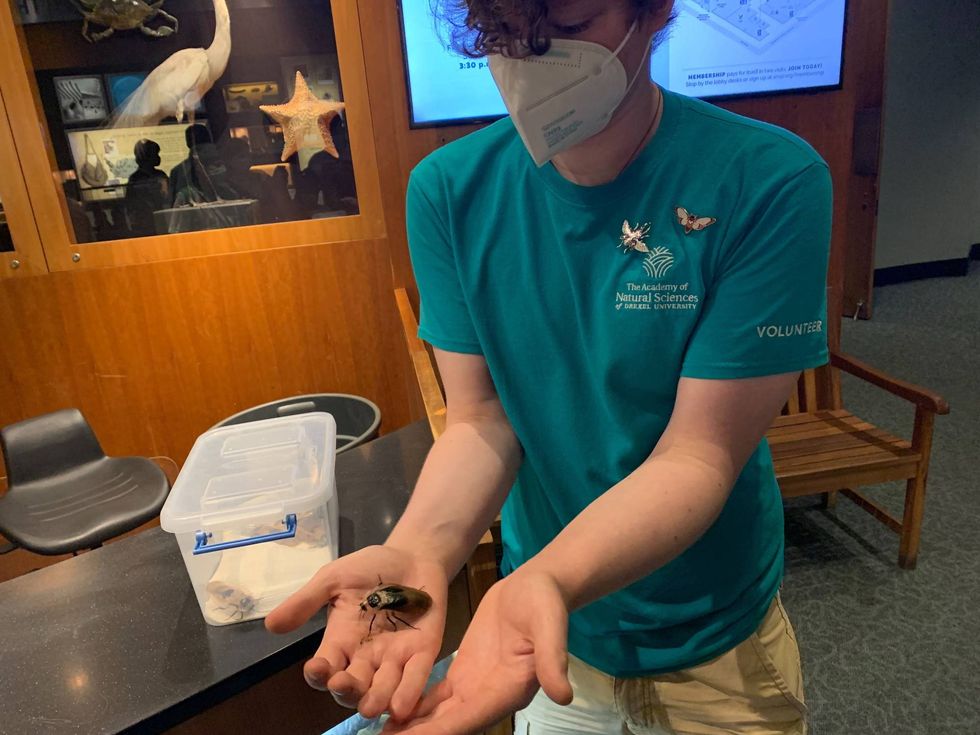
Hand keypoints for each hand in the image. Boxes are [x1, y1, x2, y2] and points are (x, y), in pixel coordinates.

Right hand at [265, 544, 448, 719]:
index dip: (318, 672)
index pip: (325, 666)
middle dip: (345, 690)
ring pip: (381, 688)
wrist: (412, 555)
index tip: (316, 668)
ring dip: (375, 699)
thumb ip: (306, 600)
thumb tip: (270, 625)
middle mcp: (366, 657)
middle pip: (351, 686)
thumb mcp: (333, 579)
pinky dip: (408, 692)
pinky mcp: (423, 652)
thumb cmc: (371, 568)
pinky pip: (415, 677)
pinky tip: (401, 705)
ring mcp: (395, 658)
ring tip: (369, 706)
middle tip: (342, 684)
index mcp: (341, 641)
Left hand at [383, 569, 572, 733]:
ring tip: (379, 734)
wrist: (536, 586)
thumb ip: (553, 658)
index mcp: (510, 690)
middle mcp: (491, 698)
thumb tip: (564, 694)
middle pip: (450, 725)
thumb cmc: (545, 603)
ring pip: (439, 716)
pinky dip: (414, 707)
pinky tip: (389, 712)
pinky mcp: (464, 674)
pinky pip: (435, 698)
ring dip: (412, 728)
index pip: (470, 718)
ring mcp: (475, 688)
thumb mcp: (550, 625)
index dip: (440, 731)